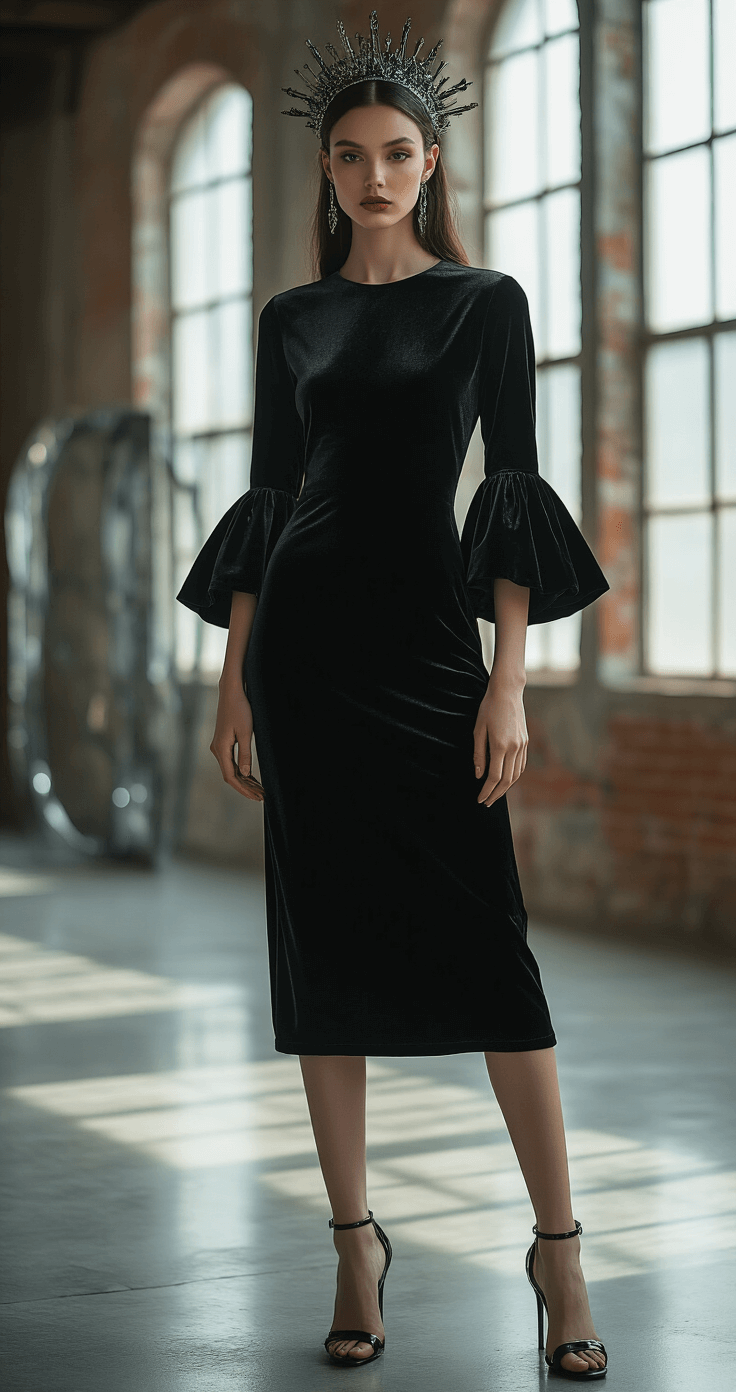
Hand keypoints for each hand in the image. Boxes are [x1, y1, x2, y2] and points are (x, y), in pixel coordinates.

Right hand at [210, 684, 264, 800]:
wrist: (231, 692)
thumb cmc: (240, 709)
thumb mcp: (246, 732)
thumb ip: (245, 754)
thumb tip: (245, 774)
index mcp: (221, 749)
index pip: (231, 777)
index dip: (244, 789)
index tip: (257, 797)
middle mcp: (217, 750)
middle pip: (231, 776)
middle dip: (246, 787)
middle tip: (262, 797)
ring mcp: (219, 747)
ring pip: (231, 770)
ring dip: (245, 780)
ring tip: (259, 790)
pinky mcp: (223, 743)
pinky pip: (231, 762)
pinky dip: (242, 771)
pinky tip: (251, 777)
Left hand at [473, 673, 527, 806]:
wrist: (508, 691)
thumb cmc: (488, 708)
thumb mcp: (478, 730)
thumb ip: (478, 754)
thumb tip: (478, 775)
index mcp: (500, 746)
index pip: (494, 777)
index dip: (486, 791)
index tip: (479, 799)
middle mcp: (514, 748)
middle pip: (507, 780)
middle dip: (496, 794)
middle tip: (486, 803)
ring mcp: (522, 745)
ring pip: (516, 774)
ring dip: (506, 788)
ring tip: (495, 795)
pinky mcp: (526, 741)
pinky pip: (521, 765)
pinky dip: (514, 776)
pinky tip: (507, 780)